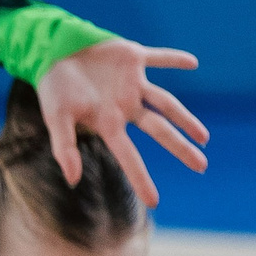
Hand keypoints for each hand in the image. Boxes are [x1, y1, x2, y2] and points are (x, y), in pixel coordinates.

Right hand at [36, 37, 208, 206]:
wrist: (51, 53)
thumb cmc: (52, 89)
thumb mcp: (56, 119)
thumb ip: (65, 148)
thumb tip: (72, 180)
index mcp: (108, 123)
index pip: (129, 155)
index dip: (141, 178)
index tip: (154, 202)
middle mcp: (125, 106)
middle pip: (159, 130)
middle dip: (180, 148)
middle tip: (201, 166)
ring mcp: (131, 83)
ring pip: (165, 102)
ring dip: (185, 117)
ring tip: (204, 137)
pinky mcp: (132, 58)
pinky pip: (158, 58)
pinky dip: (174, 59)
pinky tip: (193, 63)